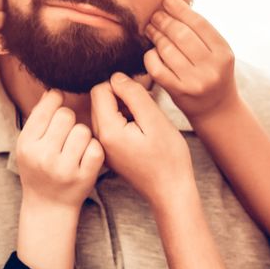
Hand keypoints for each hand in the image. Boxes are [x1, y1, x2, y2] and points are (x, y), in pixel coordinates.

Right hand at [15, 90, 104, 209]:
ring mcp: (65, 168)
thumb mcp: (27, 145)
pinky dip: (92, 149)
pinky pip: (95, 147)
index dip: (56, 100)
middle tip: (65, 132)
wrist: (48, 206)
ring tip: (74, 146)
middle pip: (67, 115)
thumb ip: (38, 118)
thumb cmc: (37, 169)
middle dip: (68, 120)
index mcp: (27, 144)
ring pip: (83, 130)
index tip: (59, 102)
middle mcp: (44, 156)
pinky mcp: (84, 177)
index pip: (48, 107)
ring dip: (82, 135)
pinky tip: (84, 157)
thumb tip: (53, 91)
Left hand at [90, 73, 194, 207]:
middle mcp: (98, 139)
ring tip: (146, 122)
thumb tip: (117, 77)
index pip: (100, 90)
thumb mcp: (155, 120)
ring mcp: (103, 147)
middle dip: (122, 97)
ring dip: (124, 109)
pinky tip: (142, 132)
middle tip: (146, 109)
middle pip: (100, 100)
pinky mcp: (110, 152)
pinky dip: (125, 122)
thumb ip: (133, 94)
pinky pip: (111, 125)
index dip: (121, 86)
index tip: (141, 98)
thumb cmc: (168, 157)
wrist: (171, 191)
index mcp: (107, 130)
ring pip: (106, 112)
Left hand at [144, 0, 238, 122]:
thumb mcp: (217, 53)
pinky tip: (150, 51)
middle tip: (155, 15)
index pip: (199, 23)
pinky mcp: (179, 92)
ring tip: (150, 29)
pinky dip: (150, 56)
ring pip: (167, 50)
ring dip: (156, 35)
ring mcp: (195, 81)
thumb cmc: (213, 74)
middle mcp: (212, 67)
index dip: (180, 9)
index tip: (168, 0)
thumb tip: (174, 4)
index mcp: (224, 53)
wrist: (217, 110)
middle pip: (181, 35)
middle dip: (165, 21)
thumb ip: (201, 33)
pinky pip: (157, 68)